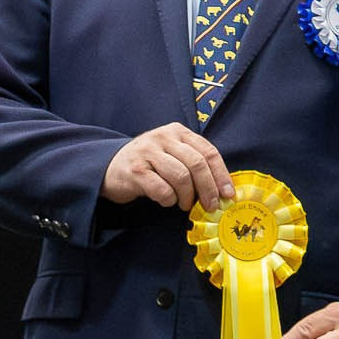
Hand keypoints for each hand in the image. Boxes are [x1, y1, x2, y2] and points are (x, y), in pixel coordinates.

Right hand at [100, 123, 233, 212]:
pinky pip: (161, 189)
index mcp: (177, 131)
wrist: (111, 167)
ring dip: (187, 196)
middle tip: (210, 206)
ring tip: (184, 204)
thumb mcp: (172, 154)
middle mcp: (163, 137)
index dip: (221, 175)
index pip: (208, 151)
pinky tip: (166, 201)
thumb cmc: (149, 165)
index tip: (228, 194)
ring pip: (181, 177)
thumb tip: (222, 190)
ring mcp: (147, 152)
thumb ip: (194, 163)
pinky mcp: (135, 170)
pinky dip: (168, 200)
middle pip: (197, 164)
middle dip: (208, 189)